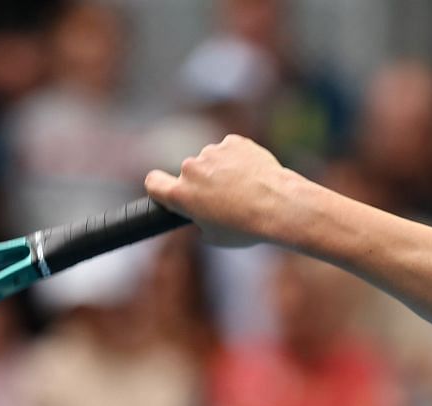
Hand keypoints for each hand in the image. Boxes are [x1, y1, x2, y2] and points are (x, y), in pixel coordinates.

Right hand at [144, 135, 302, 249]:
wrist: (279, 206)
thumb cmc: (246, 227)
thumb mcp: (215, 237)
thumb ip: (199, 222)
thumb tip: (201, 218)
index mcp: (181, 194)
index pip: (153, 183)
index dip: (159, 188)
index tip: (168, 192)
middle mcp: (191, 169)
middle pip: (189, 174)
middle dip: (202, 183)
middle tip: (225, 200)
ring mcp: (212, 152)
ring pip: (211, 161)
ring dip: (221, 170)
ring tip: (244, 190)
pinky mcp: (233, 142)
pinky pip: (230, 150)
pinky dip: (238, 160)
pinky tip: (253, 175)